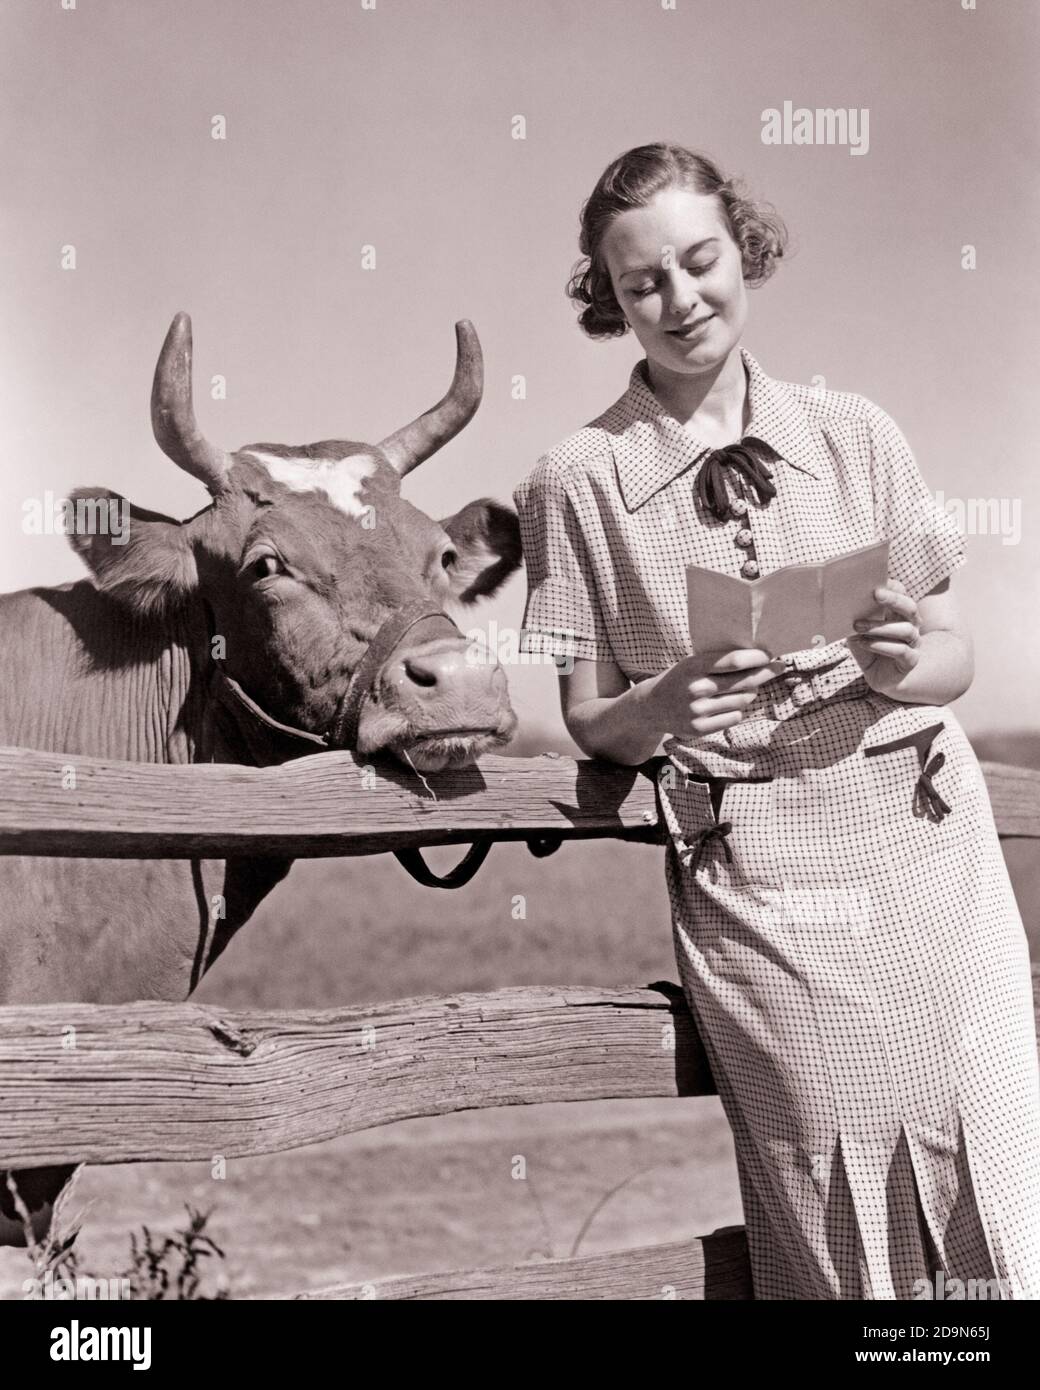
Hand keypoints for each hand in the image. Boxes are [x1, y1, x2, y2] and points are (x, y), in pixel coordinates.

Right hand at [649, 648, 784, 737]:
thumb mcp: (691, 663)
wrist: (650, 707)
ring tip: (742, 689)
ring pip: (742, 701)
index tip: (770, 655)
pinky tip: (726, 706)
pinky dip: (736, 711)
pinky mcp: (699, 728)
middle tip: (777, 668)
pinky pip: (734, 718)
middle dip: (764, 673)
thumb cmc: (680, 679)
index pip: (733, 661)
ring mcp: (697, 711)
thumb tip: (758, 659)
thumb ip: (717, 662)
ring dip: (749, 693)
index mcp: (693, 666)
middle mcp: (695, 689)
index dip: (756, 658)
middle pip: (743, 682)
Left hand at [847, 579, 921, 692]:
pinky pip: (902, 651)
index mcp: (899, 614)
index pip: (902, 594)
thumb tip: (839, 607)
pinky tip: (864, 643)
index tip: (877, 582)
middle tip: (876, 594)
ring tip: (857, 626)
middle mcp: (911, 626)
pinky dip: (881, 646)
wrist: (879, 677)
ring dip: (880, 626)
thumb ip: (855, 619)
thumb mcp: (859, 632)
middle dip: (894, 599)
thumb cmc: (869, 648)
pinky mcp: (910, 660)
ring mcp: (913, 643)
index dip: (893, 588)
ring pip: (906, 629)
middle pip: (910, 607)